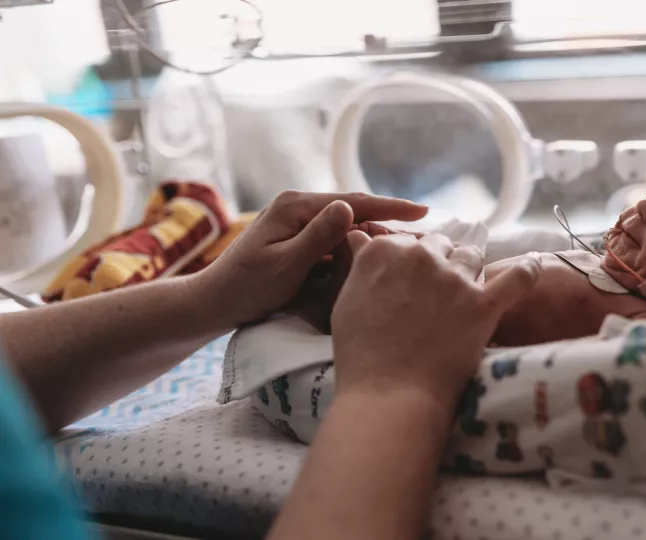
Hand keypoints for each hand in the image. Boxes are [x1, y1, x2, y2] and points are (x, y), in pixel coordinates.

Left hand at [190, 191, 426, 329]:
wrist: (214, 304)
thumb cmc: (246, 287)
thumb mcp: (285, 264)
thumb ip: (317, 236)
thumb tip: (347, 207)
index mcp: (296, 206)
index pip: (353, 202)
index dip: (391, 206)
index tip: (424, 211)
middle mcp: (299, 208)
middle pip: (356, 214)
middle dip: (391, 225)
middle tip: (429, 238)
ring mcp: (300, 225)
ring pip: (349, 230)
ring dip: (378, 240)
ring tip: (412, 252)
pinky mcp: (300, 242)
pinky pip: (337, 244)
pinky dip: (359, 252)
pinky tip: (380, 263)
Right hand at [330, 231, 541, 409]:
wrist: (389, 396)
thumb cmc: (361, 356)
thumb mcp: (347, 301)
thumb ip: (363, 263)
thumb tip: (361, 236)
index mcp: (384, 251)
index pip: (408, 241)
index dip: (413, 260)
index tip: (415, 279)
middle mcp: (420, 256)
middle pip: (442, 244)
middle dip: (442, 262)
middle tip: (441, 291)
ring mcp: (454, 279)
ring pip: (473, 255)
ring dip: (472, 269)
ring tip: (470, 290)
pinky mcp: (483, 304)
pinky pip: (519, 277)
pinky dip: (529, 270)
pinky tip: (535, 266)